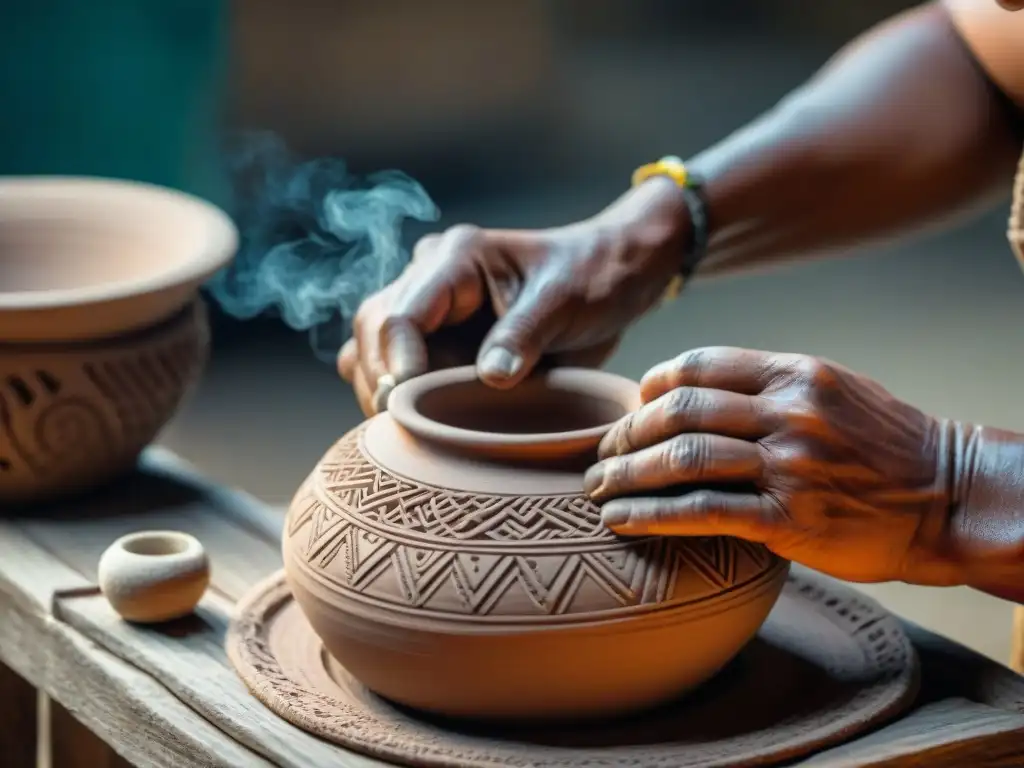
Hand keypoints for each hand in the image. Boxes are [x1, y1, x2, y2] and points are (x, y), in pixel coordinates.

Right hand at [338, 177, 689, 416]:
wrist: (611, 278)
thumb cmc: (593, 278)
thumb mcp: (565, 300)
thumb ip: (525, 334)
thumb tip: (489, 378)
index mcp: (456, 259)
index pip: (399, 316)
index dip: (398, 366)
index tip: (412, 409)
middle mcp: (430, 277)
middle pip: (372, 333)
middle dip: (382, 383)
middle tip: (408, 430)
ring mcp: (428, 308)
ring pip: (370, 351)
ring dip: (383, 392)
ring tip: (415, 429)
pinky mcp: (435, 339)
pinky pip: (393, 368)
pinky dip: (398, 398)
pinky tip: (424, 423)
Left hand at [585, 346, 956, 584]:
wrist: (948, 497)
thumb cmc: (884, 445)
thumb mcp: (833, 390)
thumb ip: (768, 385)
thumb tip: (693, 390)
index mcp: (793, 374)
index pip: (698, 366)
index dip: (650, 387)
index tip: (631, 408)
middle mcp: (787, 412)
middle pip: (679, 412)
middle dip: (627, 434)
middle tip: (602, 456)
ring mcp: (789, 464)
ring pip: (682, 459)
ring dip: (627, 475)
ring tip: (598, 490)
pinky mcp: (789, 518)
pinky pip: (702, 511)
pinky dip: (651, 515)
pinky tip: (620, 521)